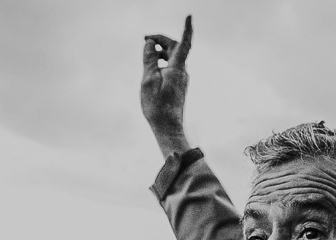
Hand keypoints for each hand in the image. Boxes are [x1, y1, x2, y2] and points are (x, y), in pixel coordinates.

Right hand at [141, 15, 192, 155]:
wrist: (168, 128)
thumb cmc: (157, 106)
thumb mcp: (148, 80)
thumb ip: (149, 59)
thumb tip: (150, 43)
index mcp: (177, 68)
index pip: (183, 43)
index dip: (186, 28)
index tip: (189, 16)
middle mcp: (182, 72)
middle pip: (176, 47)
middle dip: (162, 39)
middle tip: (146, 38)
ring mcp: (181, 79)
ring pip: (173, 57)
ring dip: (161, 50)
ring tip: (147, 50)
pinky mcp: (178, 86)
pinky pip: (171, 67)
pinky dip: (162, 62)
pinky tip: (152, 67)